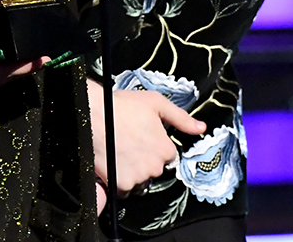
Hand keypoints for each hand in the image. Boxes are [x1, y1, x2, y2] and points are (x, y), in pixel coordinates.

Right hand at [86, 79, 205, 193]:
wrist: (92, 114)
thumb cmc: (120, 106)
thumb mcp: (155, 103)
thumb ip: (181, 118)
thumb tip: (201, 128)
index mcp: (166, 150)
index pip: (166, 156)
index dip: (153, 146)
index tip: (141, 138)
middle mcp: (155, 167)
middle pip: (152, 169)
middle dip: (142, 159)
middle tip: (127, 143)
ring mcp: (138, 177)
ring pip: (138, 180)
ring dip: (131, 171)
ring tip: (118, 151)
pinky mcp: (120, 184)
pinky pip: (123, 189)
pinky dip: (118, 180)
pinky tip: (112, 162)